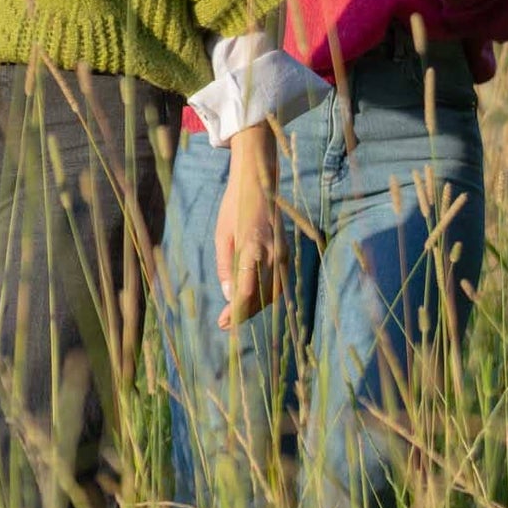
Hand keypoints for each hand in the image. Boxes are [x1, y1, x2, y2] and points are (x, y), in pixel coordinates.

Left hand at [214, 120, 287, 330]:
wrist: (259, 182)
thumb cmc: (234, 206)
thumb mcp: (222, 234)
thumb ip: (225, 266)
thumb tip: (230, 295)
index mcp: (252, 248)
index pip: (246, 291)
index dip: (236, 311)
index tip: (223, 323)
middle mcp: (272, 253)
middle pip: (261, 297)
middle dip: (244, 314)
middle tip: (225, 325)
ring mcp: (283, 253)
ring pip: (272, 293)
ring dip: (256, 308)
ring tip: (236, 316)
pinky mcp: (286, 252)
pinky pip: (278, 282)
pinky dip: (266, 295)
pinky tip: (253, 300)